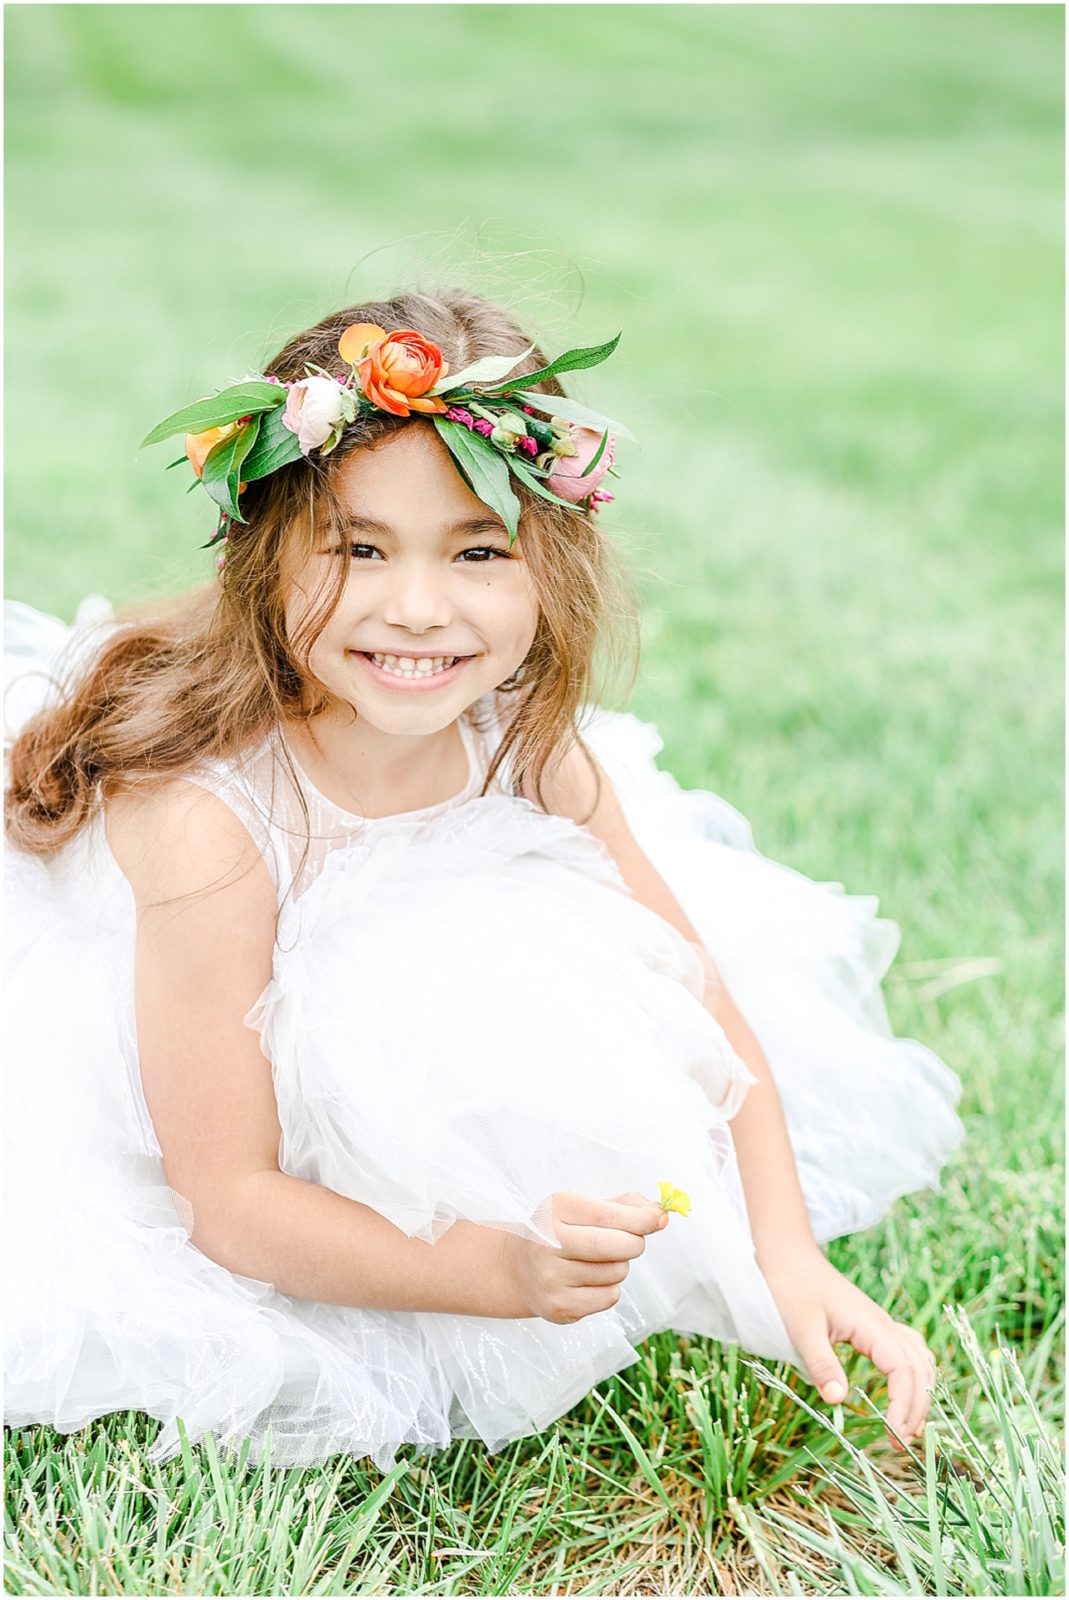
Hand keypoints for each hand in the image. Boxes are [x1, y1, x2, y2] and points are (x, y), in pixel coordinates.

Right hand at [501, 1190, 669, 1324]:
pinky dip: (609, 1289)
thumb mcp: (582, 1209)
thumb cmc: (559, 1233)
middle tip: (629, 1242)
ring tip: (597, 1262)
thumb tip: (660, 1215)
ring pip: (617, 1272)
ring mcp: (551, 1278)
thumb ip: (622, 1207)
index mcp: (555, 1210)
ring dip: (618, 1266)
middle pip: (618, 1246)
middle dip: (634, 1243)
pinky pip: (609, 1297)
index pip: (609, 1215)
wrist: (518, 1270)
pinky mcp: (559, 1307)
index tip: (658, 1219)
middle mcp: (548, 1242)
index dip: (641, 1219)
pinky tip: (589, 1281)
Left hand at [759, 1247, 937, 1450]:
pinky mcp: (872, 1325)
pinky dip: (914, 1374)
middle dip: (917, 1407)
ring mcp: (880, 1323)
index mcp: (872, 1325)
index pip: (904, 1371)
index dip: (905, 1405)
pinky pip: (907, 1350)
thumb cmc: (792, 1287)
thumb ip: (821, 1363)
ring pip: (919, 1359)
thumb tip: (838, 1400)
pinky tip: (904, 1391)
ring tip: (908, 1425)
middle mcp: (883, 1324)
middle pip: (919, 1369)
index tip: (895, 1435)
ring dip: (920, 1392)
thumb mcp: (802, 1329)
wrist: (788, 1255)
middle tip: (901, 1442)